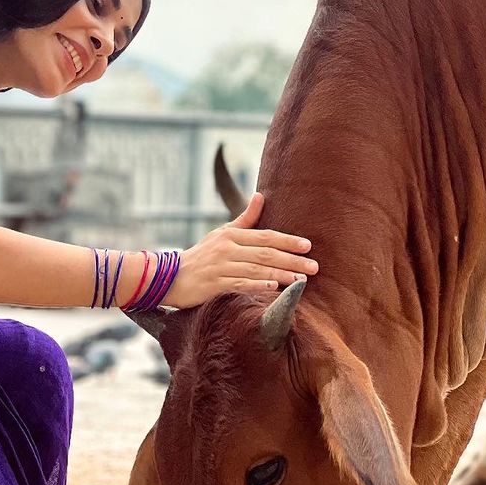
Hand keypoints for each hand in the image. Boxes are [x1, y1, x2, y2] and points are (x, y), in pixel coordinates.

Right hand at [166, 193, 316, 308]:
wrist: (171, 276)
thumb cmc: (202, 255)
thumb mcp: (222, 233)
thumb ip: (245, 218)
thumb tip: (261, 196)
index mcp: (231, 235)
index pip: (265, 236)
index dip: (287, 240)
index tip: (307, 245)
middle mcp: (227, 249)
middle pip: (265, 254)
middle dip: (292, 260)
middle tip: (314, 267)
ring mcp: (220, 267)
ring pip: (256, 270)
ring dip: (280, 275)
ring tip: (301, 279)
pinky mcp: (214, 285)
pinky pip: (239, 285)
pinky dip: (257, 285)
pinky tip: (273, 288)